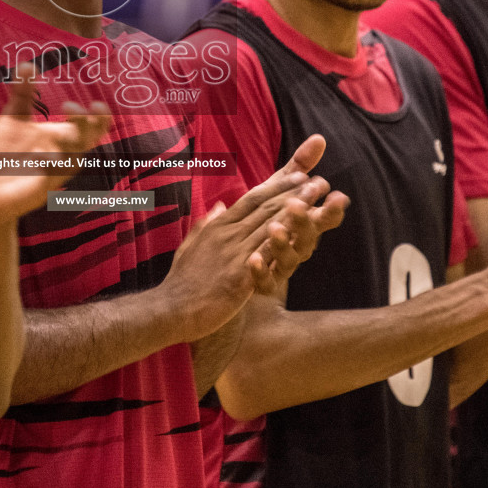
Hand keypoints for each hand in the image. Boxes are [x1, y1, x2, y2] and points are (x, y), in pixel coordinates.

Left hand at [0, 65, 111, 225]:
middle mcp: (63, 155)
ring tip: (59, 130)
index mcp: (62, 137)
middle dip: (86, 124)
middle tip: (70, 107)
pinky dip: (49, 163)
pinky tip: (42, 154)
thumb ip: (23, 95)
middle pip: (87, 139)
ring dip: (69, 143)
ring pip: (73, 158)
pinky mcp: (40, 188)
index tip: (96, 103)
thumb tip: (27, 65)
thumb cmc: (4, 155)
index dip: (100, 116)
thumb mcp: (13, 119)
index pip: (92, 127)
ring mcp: (54, 172)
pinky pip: (51, 175)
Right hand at [162, 161, 331, 339]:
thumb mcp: (190, 246)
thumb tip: (219, 206)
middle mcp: (227, 235)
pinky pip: (265, 254)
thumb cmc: (181, 283)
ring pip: (268, 224)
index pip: (250, 200)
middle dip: (292, 192)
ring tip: (316, 196)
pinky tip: (301, 229)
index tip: (297, 176)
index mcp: (217, 227)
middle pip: (264, 207)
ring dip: (294, 208)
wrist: (171, 311)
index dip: (276, 186)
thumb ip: (206, 224)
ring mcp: (233, 254)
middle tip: (317, 181)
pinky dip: (283, 239)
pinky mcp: (239, 276)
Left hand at [245, 135, 346, 292]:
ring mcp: (277, 271)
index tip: (335, 194)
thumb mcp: (275, 196)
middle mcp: (293, 251)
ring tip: (276, 228)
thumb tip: (319, 138)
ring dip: (283, 243)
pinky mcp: (258, 289)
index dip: (327, 209)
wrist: (233, 282)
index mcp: (298, 230)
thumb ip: (296, 169)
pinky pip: (262, 282)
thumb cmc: (259, 234)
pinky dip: (260, 271)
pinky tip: (253, 260)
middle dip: (307, 221)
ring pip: (286, 259)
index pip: (316, 219)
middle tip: (302, 205)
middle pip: (306, 238)